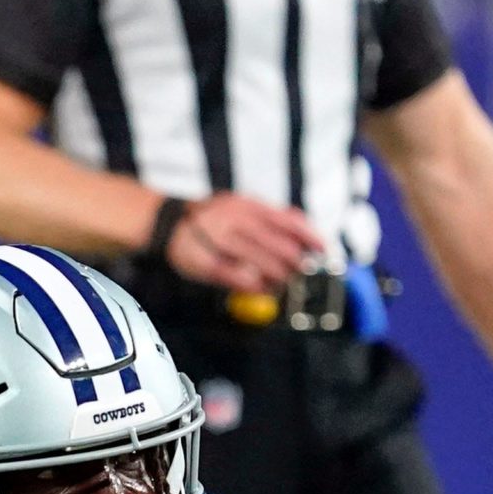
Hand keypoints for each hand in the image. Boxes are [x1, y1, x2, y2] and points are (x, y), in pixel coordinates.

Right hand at [164, 193, 322, 294]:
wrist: (170, 223)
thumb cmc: (214, 217)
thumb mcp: (242, 206)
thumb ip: (271, 215)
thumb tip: (304, 224)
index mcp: (247, 204)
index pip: (287, 220)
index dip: (309, 237)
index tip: (322, 250)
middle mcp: (235, 219)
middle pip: (280, 247)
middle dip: (296, 265)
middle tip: (300, 273)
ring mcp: (220, 240)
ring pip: (263, 265)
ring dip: (279, 279)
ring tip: (281, 283)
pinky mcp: (207, 263)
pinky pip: (240, 279)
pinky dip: (256, 287)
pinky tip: (261, 289)